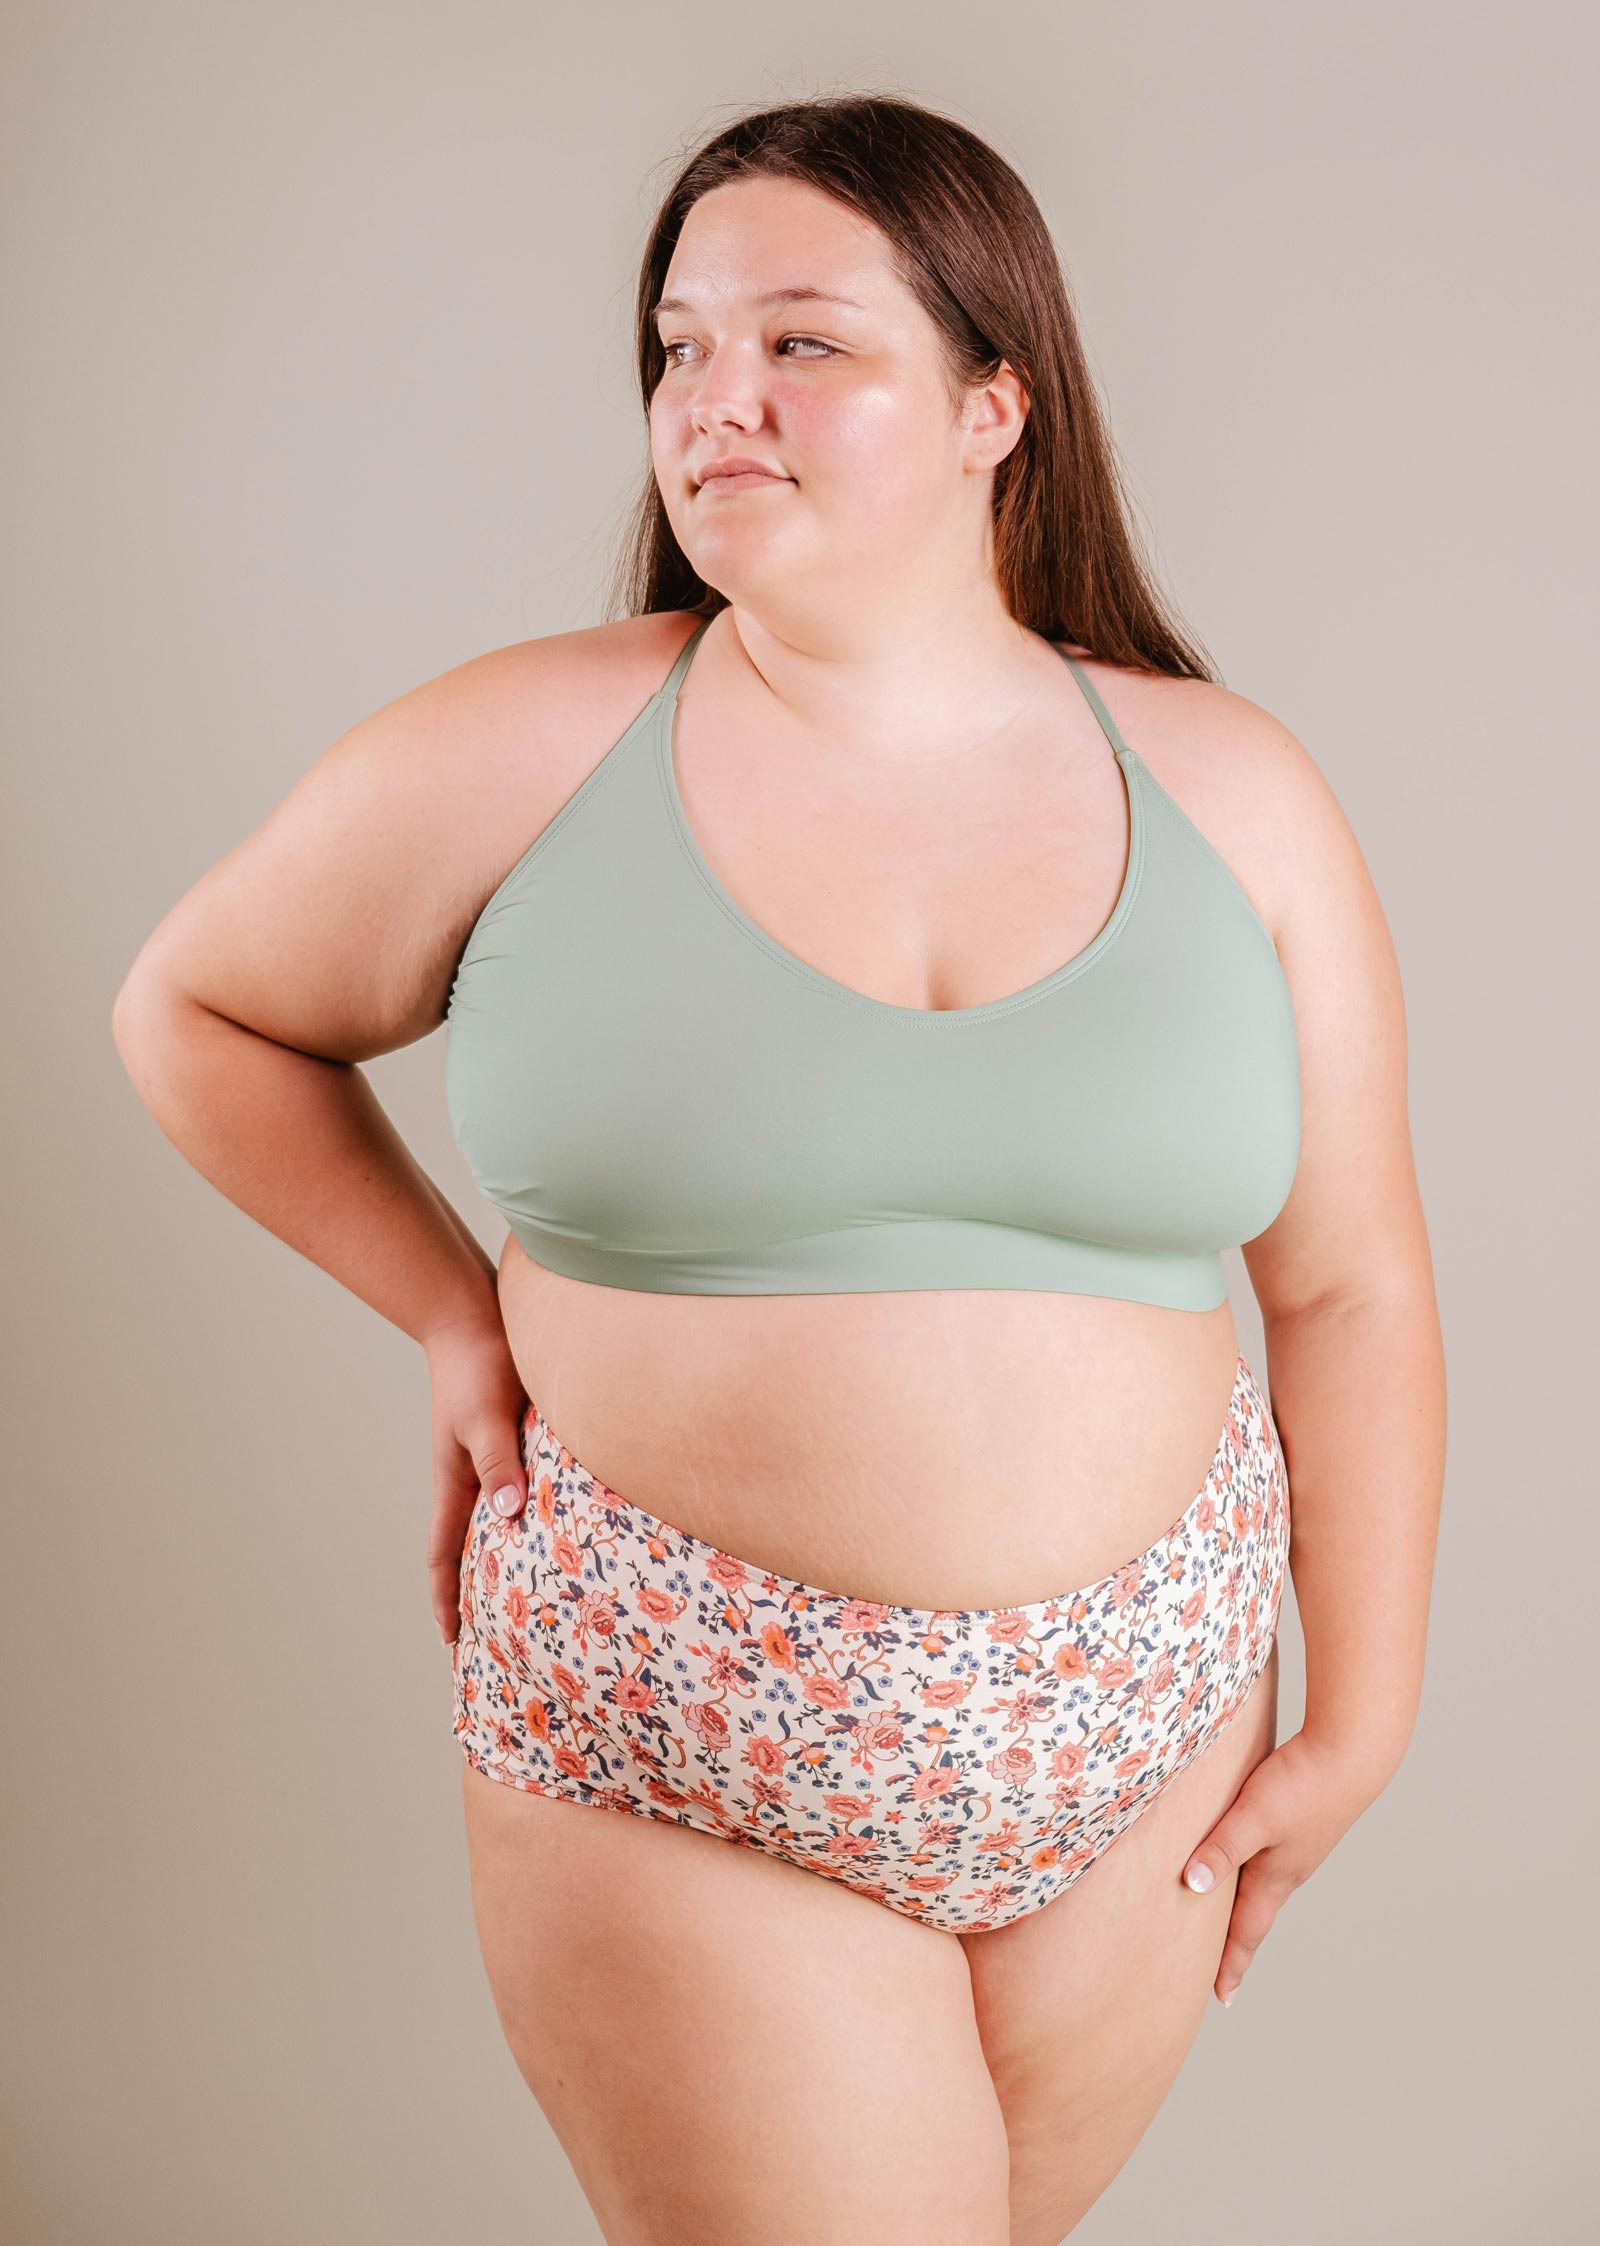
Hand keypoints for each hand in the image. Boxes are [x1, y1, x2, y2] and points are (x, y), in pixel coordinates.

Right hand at [422, 1311, 529, 1647]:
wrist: (473, 1314)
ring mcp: (490, 1458)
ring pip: (497, 1520)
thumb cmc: (478, 1363)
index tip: (452, 1642)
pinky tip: (556, 1524)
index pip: (445, 1554)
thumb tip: (505, 1516)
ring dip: (505, 1555)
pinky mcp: (511, 1438)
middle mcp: (470, 1476)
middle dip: (476, 1592)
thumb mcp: (486, 1416)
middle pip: (470, 1546)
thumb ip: (498, 1463)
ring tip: (529, 1592)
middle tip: (494, 1635)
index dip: (446, 1598)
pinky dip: (529, 1516)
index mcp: (456, 1481)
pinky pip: (520, 1490)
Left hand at [1180, 1729, 1396, 2005]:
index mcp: (1276, 1877)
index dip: (1231, 1963)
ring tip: (1226, 1918)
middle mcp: (1288, 1869)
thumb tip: (1191, 1886)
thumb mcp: (1253, 1817)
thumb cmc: (1303, 1785)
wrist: (1353, 1752)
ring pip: (1262, 1885)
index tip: (1220, 1997)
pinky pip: (1268, 1858)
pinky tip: (1245, 1857)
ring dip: (1243, 1906)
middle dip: (1234, 1942)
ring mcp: (1298, 1847)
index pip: (1247, 1931)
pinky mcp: (1301, 1823)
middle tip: (1217, 1969)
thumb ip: (1222, 1848)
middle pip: (1254, 1914)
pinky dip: (1251, 1871)